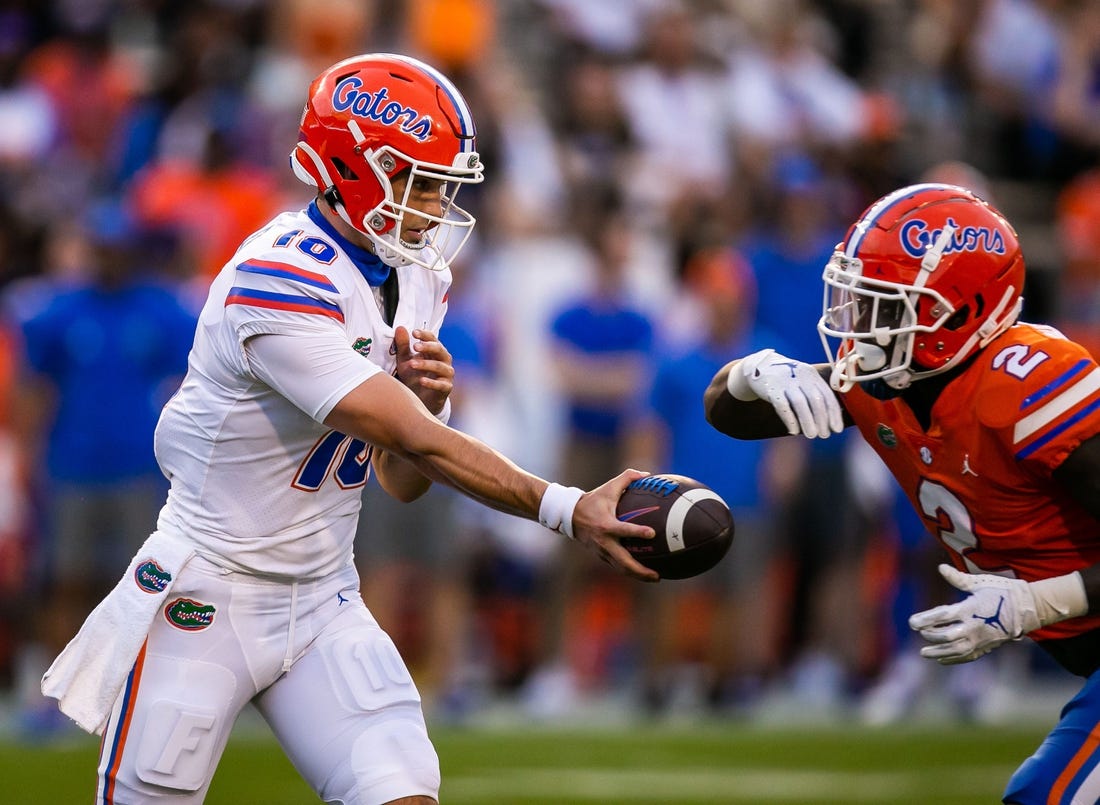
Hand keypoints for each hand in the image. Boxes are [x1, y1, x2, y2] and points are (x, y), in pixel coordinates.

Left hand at [393, 326, 452, 416]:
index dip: (425, 335)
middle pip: (439, 350)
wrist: (420, 400)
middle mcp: (443, 360)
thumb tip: (400, 328)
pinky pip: (441, 384)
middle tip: (415, 347)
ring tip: (412, 364)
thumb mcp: (405, 360)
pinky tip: (421, 381)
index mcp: (434, 351)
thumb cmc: (414, 377)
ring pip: (440, 366)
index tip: (414, 333)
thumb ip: (403, 346)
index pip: (433, 338)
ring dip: (426, 364)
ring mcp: (446, 374)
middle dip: (428, 347)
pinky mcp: (446, 388)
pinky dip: (431, 383)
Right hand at [571, 469, 658, 582]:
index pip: (623, 530)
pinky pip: (618, 566)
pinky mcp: (601, 555)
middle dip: (640, 570)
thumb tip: (647, 474)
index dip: (637, 532)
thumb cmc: (593, 500)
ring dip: (638, 574)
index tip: (652, 533)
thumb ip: (628, 478)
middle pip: (624, 562)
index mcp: (606, 525)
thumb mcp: (609, 487)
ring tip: (655, 577)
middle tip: (657, 574)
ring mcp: (602, 551)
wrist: (570, 516)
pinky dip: (630, 571)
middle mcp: (604, 542)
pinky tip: (643, 572)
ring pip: (621, 568)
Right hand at [731, 349, 843, 438]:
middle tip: (825, 435)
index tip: (837, 429)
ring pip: (800, 403)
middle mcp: (801, 376)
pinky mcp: (771, 388)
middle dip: (822, 419)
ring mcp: (785, 381)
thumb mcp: (804, 380)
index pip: (827, 395)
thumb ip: (815, 394)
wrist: (760, 366)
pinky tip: (794, 431)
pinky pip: (782, 406)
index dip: (834, 413)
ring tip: (812, 435)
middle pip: (815, 399)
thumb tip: (831, 418)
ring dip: (808, 421)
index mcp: (812, 375)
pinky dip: (790, 420)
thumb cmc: (787, 379)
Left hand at [908, 564, 1040, 664]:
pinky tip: (941, 660)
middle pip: (948, 636)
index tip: (911, 623)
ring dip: (938, 652)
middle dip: (931, 636)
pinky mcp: (988, 647)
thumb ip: (958, 578)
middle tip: (920, 633)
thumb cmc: (1003, 592)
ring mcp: (982, 639)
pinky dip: (954, 659)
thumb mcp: (980, 583)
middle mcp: (975, 627)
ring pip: (956, 650)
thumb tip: (940, 567)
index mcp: (971, 609)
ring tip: (924, 653)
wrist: (1029, 608)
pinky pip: (968, 657)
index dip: (925, 620)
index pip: (942, 616)